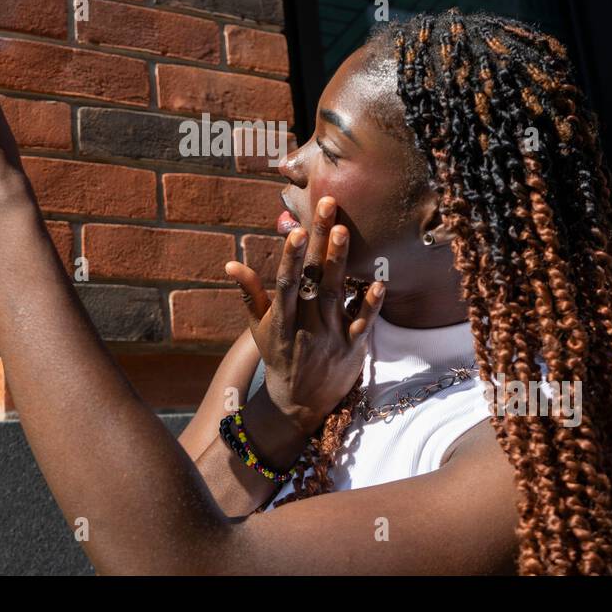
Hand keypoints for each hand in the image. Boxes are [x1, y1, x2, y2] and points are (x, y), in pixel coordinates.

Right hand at [224, 196, 384, 434]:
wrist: (300, 404)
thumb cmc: (278, 357)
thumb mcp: (258, 328)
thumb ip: (250, 293)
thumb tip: (231, 264)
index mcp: (281, 319)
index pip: (286, 282)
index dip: (291, 257)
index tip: (295, 231)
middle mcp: (306, 325)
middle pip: (314, 277)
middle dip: (320, 241)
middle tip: (328, 207)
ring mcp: (331, 336)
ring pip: (337, 294)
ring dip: (340, 262)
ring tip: (344, 231)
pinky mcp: (353, 347)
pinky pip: (363, 322)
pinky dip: (370, 303)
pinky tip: (379, 282)